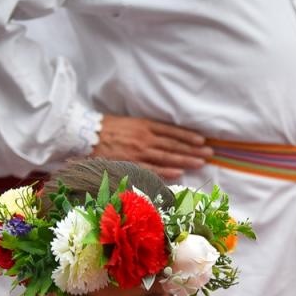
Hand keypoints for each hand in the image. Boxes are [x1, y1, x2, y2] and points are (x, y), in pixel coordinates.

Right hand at [93, 116, 212, 180]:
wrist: (84, 134)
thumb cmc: (107, 129)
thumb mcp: (130, 123)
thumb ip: (148, 129)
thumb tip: (166, 137)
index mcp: (144, 126)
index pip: (171, 131)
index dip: (188, 135)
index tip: (202, 140)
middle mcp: (144, 138)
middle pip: (173, 144)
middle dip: (193, 149)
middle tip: (210, 153)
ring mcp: (138, 151)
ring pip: (167, 156)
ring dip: (186, 159)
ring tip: (201, 162)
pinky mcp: (130, 163)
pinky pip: (151, 168)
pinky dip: (166, 170)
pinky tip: (179, 172)